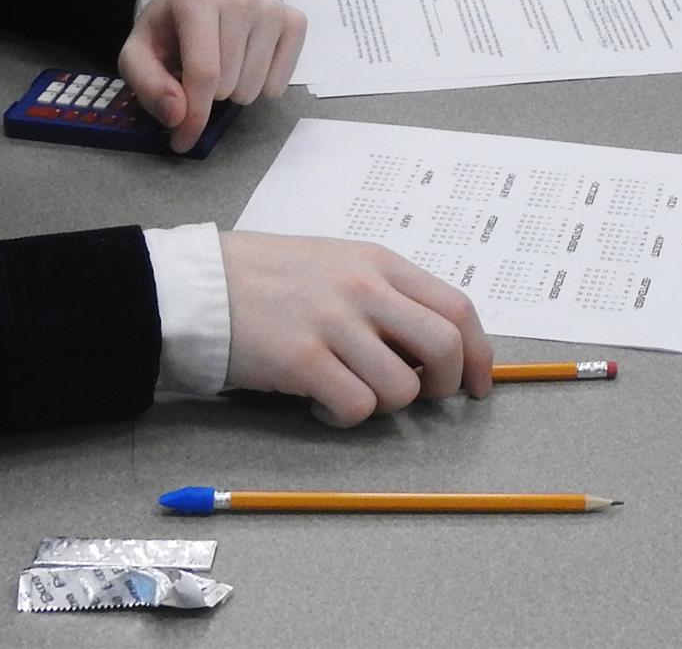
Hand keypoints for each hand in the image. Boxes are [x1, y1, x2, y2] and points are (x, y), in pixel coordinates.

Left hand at [121, 0, 305, 153]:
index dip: (193, 117)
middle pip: (229, 84)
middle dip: (210, 95)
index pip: (204, 73)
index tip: (182, 142)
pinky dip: (263, 86)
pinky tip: (248, 65)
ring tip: (223, 66)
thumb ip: (149, 86)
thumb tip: (177, 116)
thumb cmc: (169, 30)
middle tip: (199, 73)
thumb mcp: (139, 54)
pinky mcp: (293, 20)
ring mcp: (271, 7)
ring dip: (235, 91)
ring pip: (255, 87)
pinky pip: (281, 81)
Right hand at [220, 232, 493, 424]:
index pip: (457, 308)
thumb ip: (387, 296)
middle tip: (424, 399)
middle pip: (444, 347)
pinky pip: (355, 408)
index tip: (478, 385)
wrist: (202, 284)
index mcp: (381, 263)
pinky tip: (322, 404)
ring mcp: (335, 323)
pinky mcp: (302, 360)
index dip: (479, 354)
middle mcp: (366, 289)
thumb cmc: (271, 277)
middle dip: (446, 386)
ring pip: (401, 388)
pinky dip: (346, 417)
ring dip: (386, 405)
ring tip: (354, 393)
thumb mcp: (340, 265)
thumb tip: (434, 348)